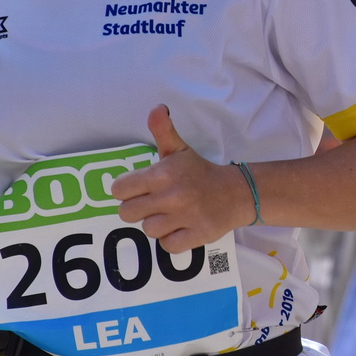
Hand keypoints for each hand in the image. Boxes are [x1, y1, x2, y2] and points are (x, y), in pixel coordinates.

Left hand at [112, 105, 250, 249]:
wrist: (236, 192)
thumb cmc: (200, 171)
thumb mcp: (180, 149)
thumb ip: (163, 130)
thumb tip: (157, 108)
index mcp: (162, 174)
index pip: (119, 190)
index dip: (127, 190)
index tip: (140, 189)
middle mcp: (171, 196)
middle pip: (127, 214)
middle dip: (138, 209)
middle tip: (154, 203)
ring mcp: (184, 217)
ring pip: (148, 230)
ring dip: (157, 224)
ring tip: (170, 215)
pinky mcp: (196, 235)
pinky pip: (167, 246)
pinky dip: (172, 239)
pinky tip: (181, 227)